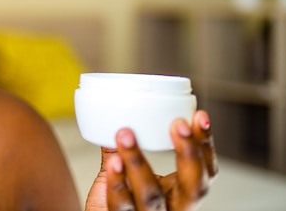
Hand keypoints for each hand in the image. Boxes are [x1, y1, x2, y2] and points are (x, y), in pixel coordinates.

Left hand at [85, 111, 217, 210]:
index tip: (200, 117)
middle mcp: (171, 209)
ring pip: (151, 196)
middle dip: (190, 154)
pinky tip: (114, 163)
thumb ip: (120, 152)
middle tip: (178, 124)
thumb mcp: (124, 177)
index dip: (205, 147)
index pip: (204, 172)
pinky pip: (121, 206)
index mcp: (177, 195)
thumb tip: (113, 116)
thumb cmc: (116, 206)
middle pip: (194, 188)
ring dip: (139, 162)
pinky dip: (117, 183)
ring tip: (126, 135)